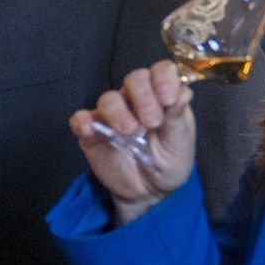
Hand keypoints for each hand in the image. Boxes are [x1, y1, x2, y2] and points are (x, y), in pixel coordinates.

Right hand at [69, 61, 196, 224]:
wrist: (149, 192)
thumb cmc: (169, 161)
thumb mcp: (180, 142)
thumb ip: (178, 117)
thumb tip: (182, 92)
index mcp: (162, 95)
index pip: (161, 71)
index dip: (164, 78)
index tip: (168, 99)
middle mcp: (136, 99)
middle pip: (134, 79)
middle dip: (144, 97)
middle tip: (152, 122)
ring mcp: (112, 114)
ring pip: (108, 98)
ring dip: (118, 112)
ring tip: (130, 133)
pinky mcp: (92, 132)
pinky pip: (81, 119)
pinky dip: (83, 121)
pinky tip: (90, 130)